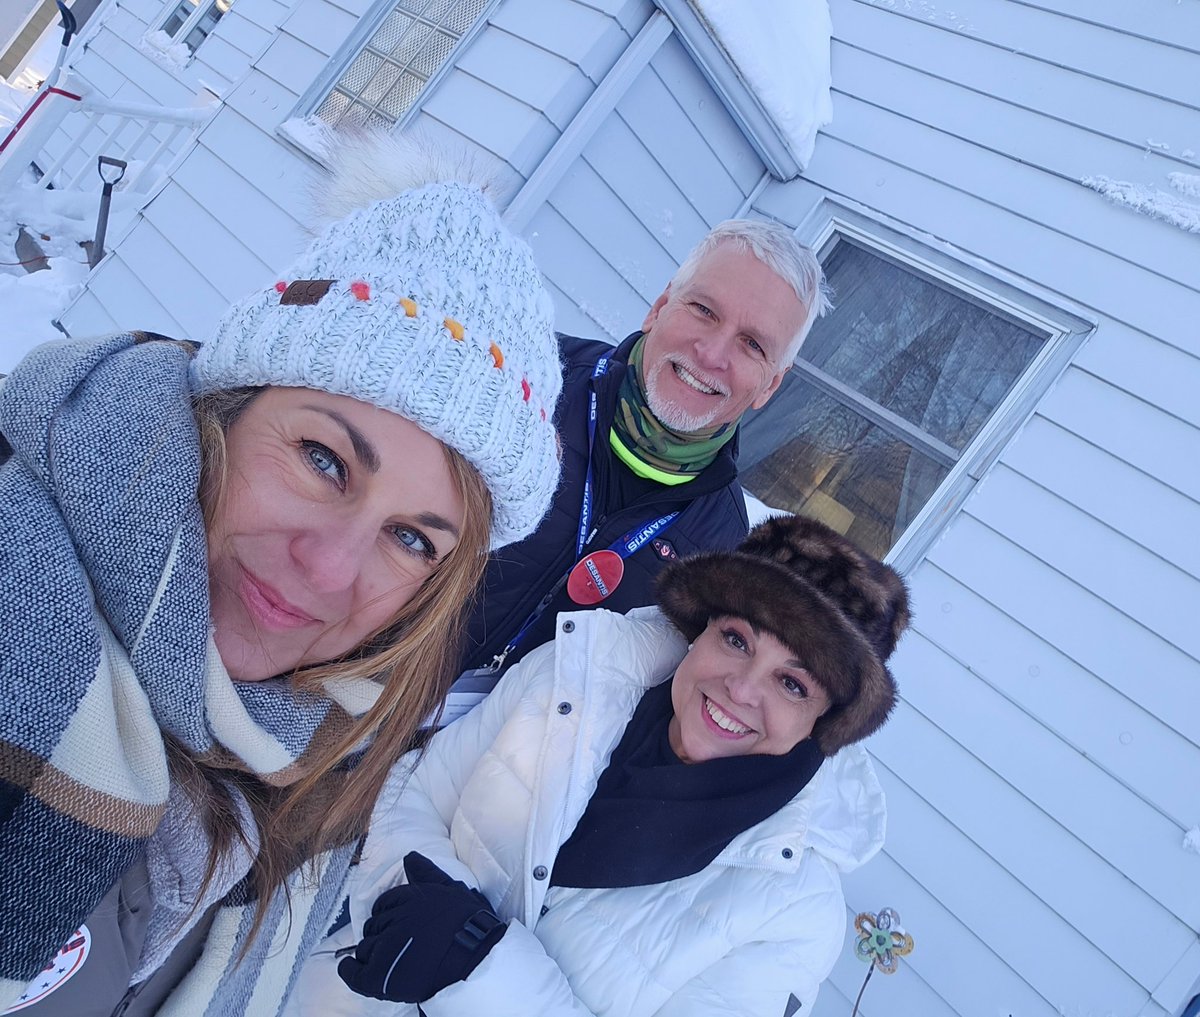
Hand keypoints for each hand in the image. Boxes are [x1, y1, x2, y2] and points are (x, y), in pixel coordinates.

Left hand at [338, 852, 506, 1002]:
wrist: (477, 962)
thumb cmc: (471, 926)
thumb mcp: (452, 891)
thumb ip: (428, 874)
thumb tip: (410, 857)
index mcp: (413, 897)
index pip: (387, 902)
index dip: (387, 913)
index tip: (392, 922)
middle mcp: (398, 918)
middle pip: (375, 924)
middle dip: (380, 932)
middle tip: (391, 943)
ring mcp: (388, 945)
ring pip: (367, 946)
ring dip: (372, 952)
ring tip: (383, 959)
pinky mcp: (382, 973)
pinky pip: (356, 972)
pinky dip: (349, 971)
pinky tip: (349, 967)